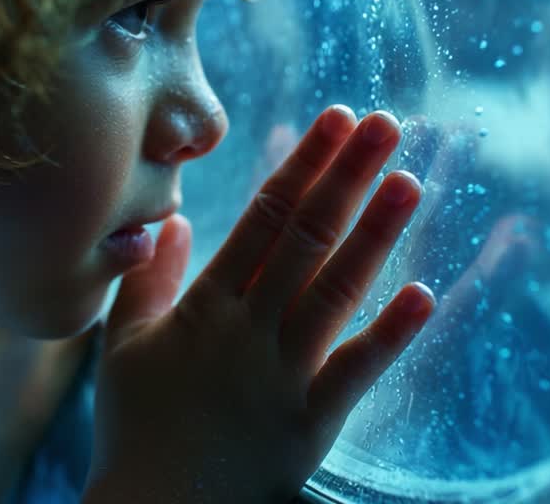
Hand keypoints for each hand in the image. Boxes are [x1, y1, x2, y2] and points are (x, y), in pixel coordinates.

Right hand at [87, 106, 434, 503]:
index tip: (336, 118)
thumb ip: (149, 281)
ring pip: (334, 290)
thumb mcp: (125, 347)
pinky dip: (391, 335)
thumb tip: (174, 220)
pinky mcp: (311, 423)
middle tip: (386, 123)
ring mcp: (282, 375)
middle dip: (347, 176)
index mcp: (206, 306)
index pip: (264, 218)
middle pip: (305, 239)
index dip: (304, 164)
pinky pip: (356, 373)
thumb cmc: (138, 430)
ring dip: (374, 234)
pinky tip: (425, 295)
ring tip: (409, 182)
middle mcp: (248, 330)